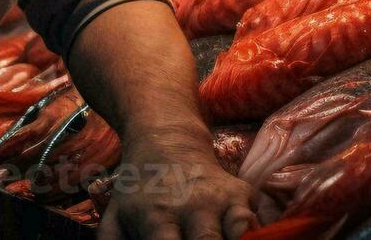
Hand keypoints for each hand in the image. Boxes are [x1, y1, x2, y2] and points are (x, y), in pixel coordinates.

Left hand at [97, 136, 258, 239]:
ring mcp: (220, 199)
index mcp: (155, 216)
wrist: (166, 140)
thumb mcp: (115, 218)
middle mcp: (191, 205)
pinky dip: (251, 236)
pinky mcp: (242, 193)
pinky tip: (236, 239)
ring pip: (238, 235)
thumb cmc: (138, 192)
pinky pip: (255, 224)